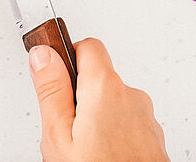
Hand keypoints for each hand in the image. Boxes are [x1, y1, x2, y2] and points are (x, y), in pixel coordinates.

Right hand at [29, 39, 167, 161]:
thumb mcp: (58, 135)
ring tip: (81, 150)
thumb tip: (42, 54)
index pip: (86, 46)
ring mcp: (146, 120)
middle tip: (62, 127)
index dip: (65, 55)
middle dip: (78, 97)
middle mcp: (132, 98)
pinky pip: (126, 125)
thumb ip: (50, 89)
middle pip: (98, 78)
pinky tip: (100, 157)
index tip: (50, 70)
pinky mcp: (153, 140)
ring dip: (95, 120)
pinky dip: (112, 136)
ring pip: (112, 105)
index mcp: (106, 89)